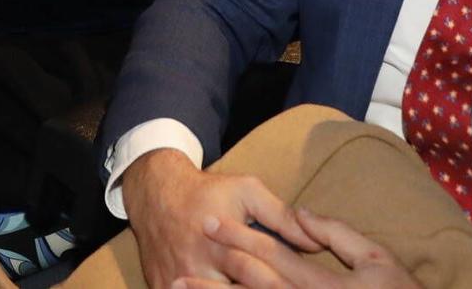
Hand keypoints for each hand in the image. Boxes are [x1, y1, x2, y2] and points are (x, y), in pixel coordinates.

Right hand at [124, 149, 312, 288]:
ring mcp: (176, 282)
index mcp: (221, 245)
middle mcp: (198, 267)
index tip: (300, 284)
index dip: (281, 283)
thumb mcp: (247, 193)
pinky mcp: (162, 288)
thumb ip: (281, 218)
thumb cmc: (208, 193)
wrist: (156, 193)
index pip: (257, 275)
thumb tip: (316, 243)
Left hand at [186, 207, 421, 288]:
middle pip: (255, 287)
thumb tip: (302, 214)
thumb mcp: (377, 259)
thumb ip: (338, 233)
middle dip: (217, 272)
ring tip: (181, 288)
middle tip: (182, 261)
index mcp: (326, 285)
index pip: (274, 256)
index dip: (239, 237)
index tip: (209, 221)